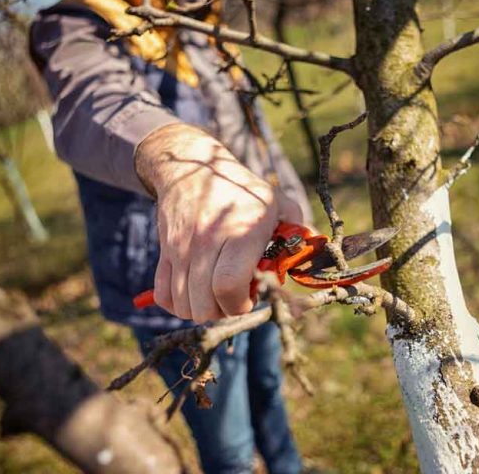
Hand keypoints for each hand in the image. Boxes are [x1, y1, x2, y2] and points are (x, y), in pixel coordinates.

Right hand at [135, 124, 302, 322]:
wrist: (191, 166)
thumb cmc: (241, 188)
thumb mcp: (275, 202)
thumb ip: (297, 228)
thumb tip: (315, 249)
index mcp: (240, 232)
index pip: (229, 286)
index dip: (239, 304)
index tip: (249, 298)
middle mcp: (207, 242)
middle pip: (204, 303)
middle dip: (223, 311)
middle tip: (234, 297)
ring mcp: (181, 248)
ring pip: (183, 304)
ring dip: (202, 309)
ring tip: (215, 293)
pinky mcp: (165, 251)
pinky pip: (163, 295)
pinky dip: (177, 304)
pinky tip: (193, 292)